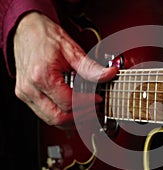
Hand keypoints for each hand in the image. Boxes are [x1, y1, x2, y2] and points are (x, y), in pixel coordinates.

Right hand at [13, 12, 116, 128]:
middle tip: (94, 110)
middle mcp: (30, 88)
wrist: (26, 30)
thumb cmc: (45, 37)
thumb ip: (90, 67)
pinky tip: (73, 111)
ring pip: (50, 120)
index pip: (68, 103)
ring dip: (71, 120)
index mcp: (42, 76)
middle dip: (80, 116)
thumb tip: (109, 74)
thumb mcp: (71, 50)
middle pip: (58, 117)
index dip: (87, 104)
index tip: (98, 99)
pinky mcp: (25, 95)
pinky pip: (44, 114)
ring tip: (86, 111)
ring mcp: (25, 93)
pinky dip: (60, 116)